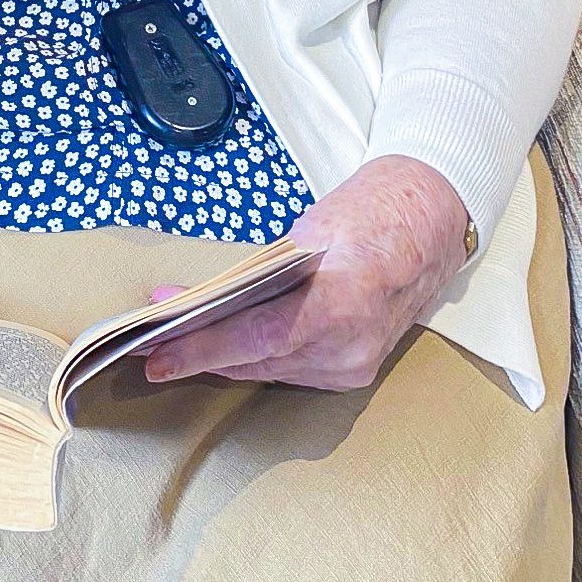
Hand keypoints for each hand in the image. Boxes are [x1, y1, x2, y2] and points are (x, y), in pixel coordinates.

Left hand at [140, 155, 470, 390]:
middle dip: (198, 350)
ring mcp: (355, 366)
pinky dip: (254, 357)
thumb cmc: (375, 210)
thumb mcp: (312, 227)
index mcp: (341, 303)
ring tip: (174, 344)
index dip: (200, 348)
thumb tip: (212, 296)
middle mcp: (349, 347)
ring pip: (268, 369)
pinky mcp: (355, 371)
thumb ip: (265, 270)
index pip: (254, 337)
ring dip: (222, 357)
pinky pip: (289, 369)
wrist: (433, 221)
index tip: (156, 352)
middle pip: (254, 360)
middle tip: (148, 343)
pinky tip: (222, 347)